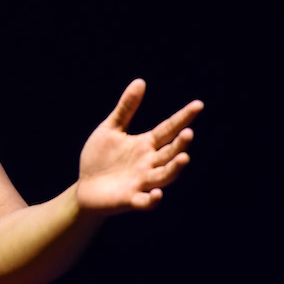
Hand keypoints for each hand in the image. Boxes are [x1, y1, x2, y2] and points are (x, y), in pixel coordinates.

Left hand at [77, 80, 202, 213]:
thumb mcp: (110, 129)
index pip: (168, 129)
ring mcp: (142, 182)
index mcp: (146, 145)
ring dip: (175, 168)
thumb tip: (140, 81)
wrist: (84, 188)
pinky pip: (145, 201)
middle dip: (180, 144)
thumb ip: (126, 108)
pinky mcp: (130, 199)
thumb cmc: (100, 158)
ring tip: (184, 158)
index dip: (183, 118)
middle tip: (188, 132)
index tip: (198, 105)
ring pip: (164, 176)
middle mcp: (149, 163)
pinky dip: (152, 199)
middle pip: (170, 153)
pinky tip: (156, 193)